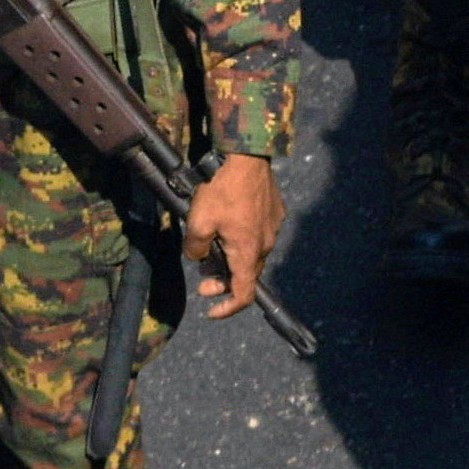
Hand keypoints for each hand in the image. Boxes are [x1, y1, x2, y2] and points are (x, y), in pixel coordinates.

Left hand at [182, 154, 285, 319]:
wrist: (246, 158)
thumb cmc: (221, 190)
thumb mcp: (196, 222)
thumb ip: (194, 247)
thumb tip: (197, 257)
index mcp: (248, 252)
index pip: (244, 294)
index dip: (228, 307)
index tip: (212, 310)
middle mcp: (266, 244)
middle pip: (246, 274)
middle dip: (223, 281)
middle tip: (202, 279)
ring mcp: (273, 228)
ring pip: (252, 254)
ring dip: (232, 260)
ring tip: (210, 252)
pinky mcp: (275, 213)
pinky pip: (258, 235)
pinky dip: (241, 241)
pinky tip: (225, 228)